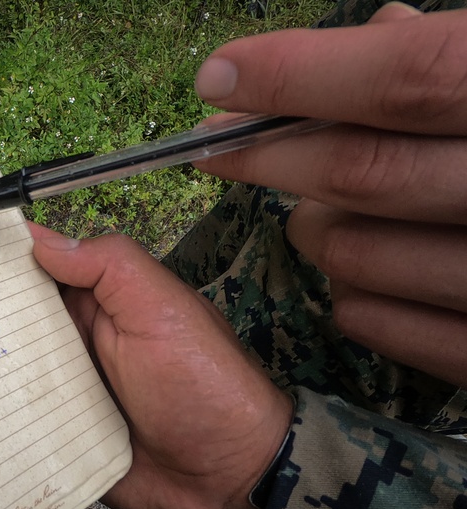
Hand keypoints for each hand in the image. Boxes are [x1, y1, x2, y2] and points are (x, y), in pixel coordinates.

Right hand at [29, 223, 292, 508]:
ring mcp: (61, 396)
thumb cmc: (203, 383)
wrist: (229, 476)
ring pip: (0, 378)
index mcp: (95, 306)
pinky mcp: (56, 441)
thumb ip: (108, 266)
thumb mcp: (162, 308)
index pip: (33, 272)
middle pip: (5, 327)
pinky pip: (11, 429)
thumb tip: (38, 240)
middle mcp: (71, 347)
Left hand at [193, 3, 466, 386]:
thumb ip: (460, 53)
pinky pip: (381, 326)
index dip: (301, 74)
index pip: (410, 76)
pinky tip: (359, 271)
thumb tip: (378, 29)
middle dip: (270, 156)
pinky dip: (348, 293)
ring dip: (315, 227)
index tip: (219, 75)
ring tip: (321, 210)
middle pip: (365, 174)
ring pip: (359, 256)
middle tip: (225, 144)